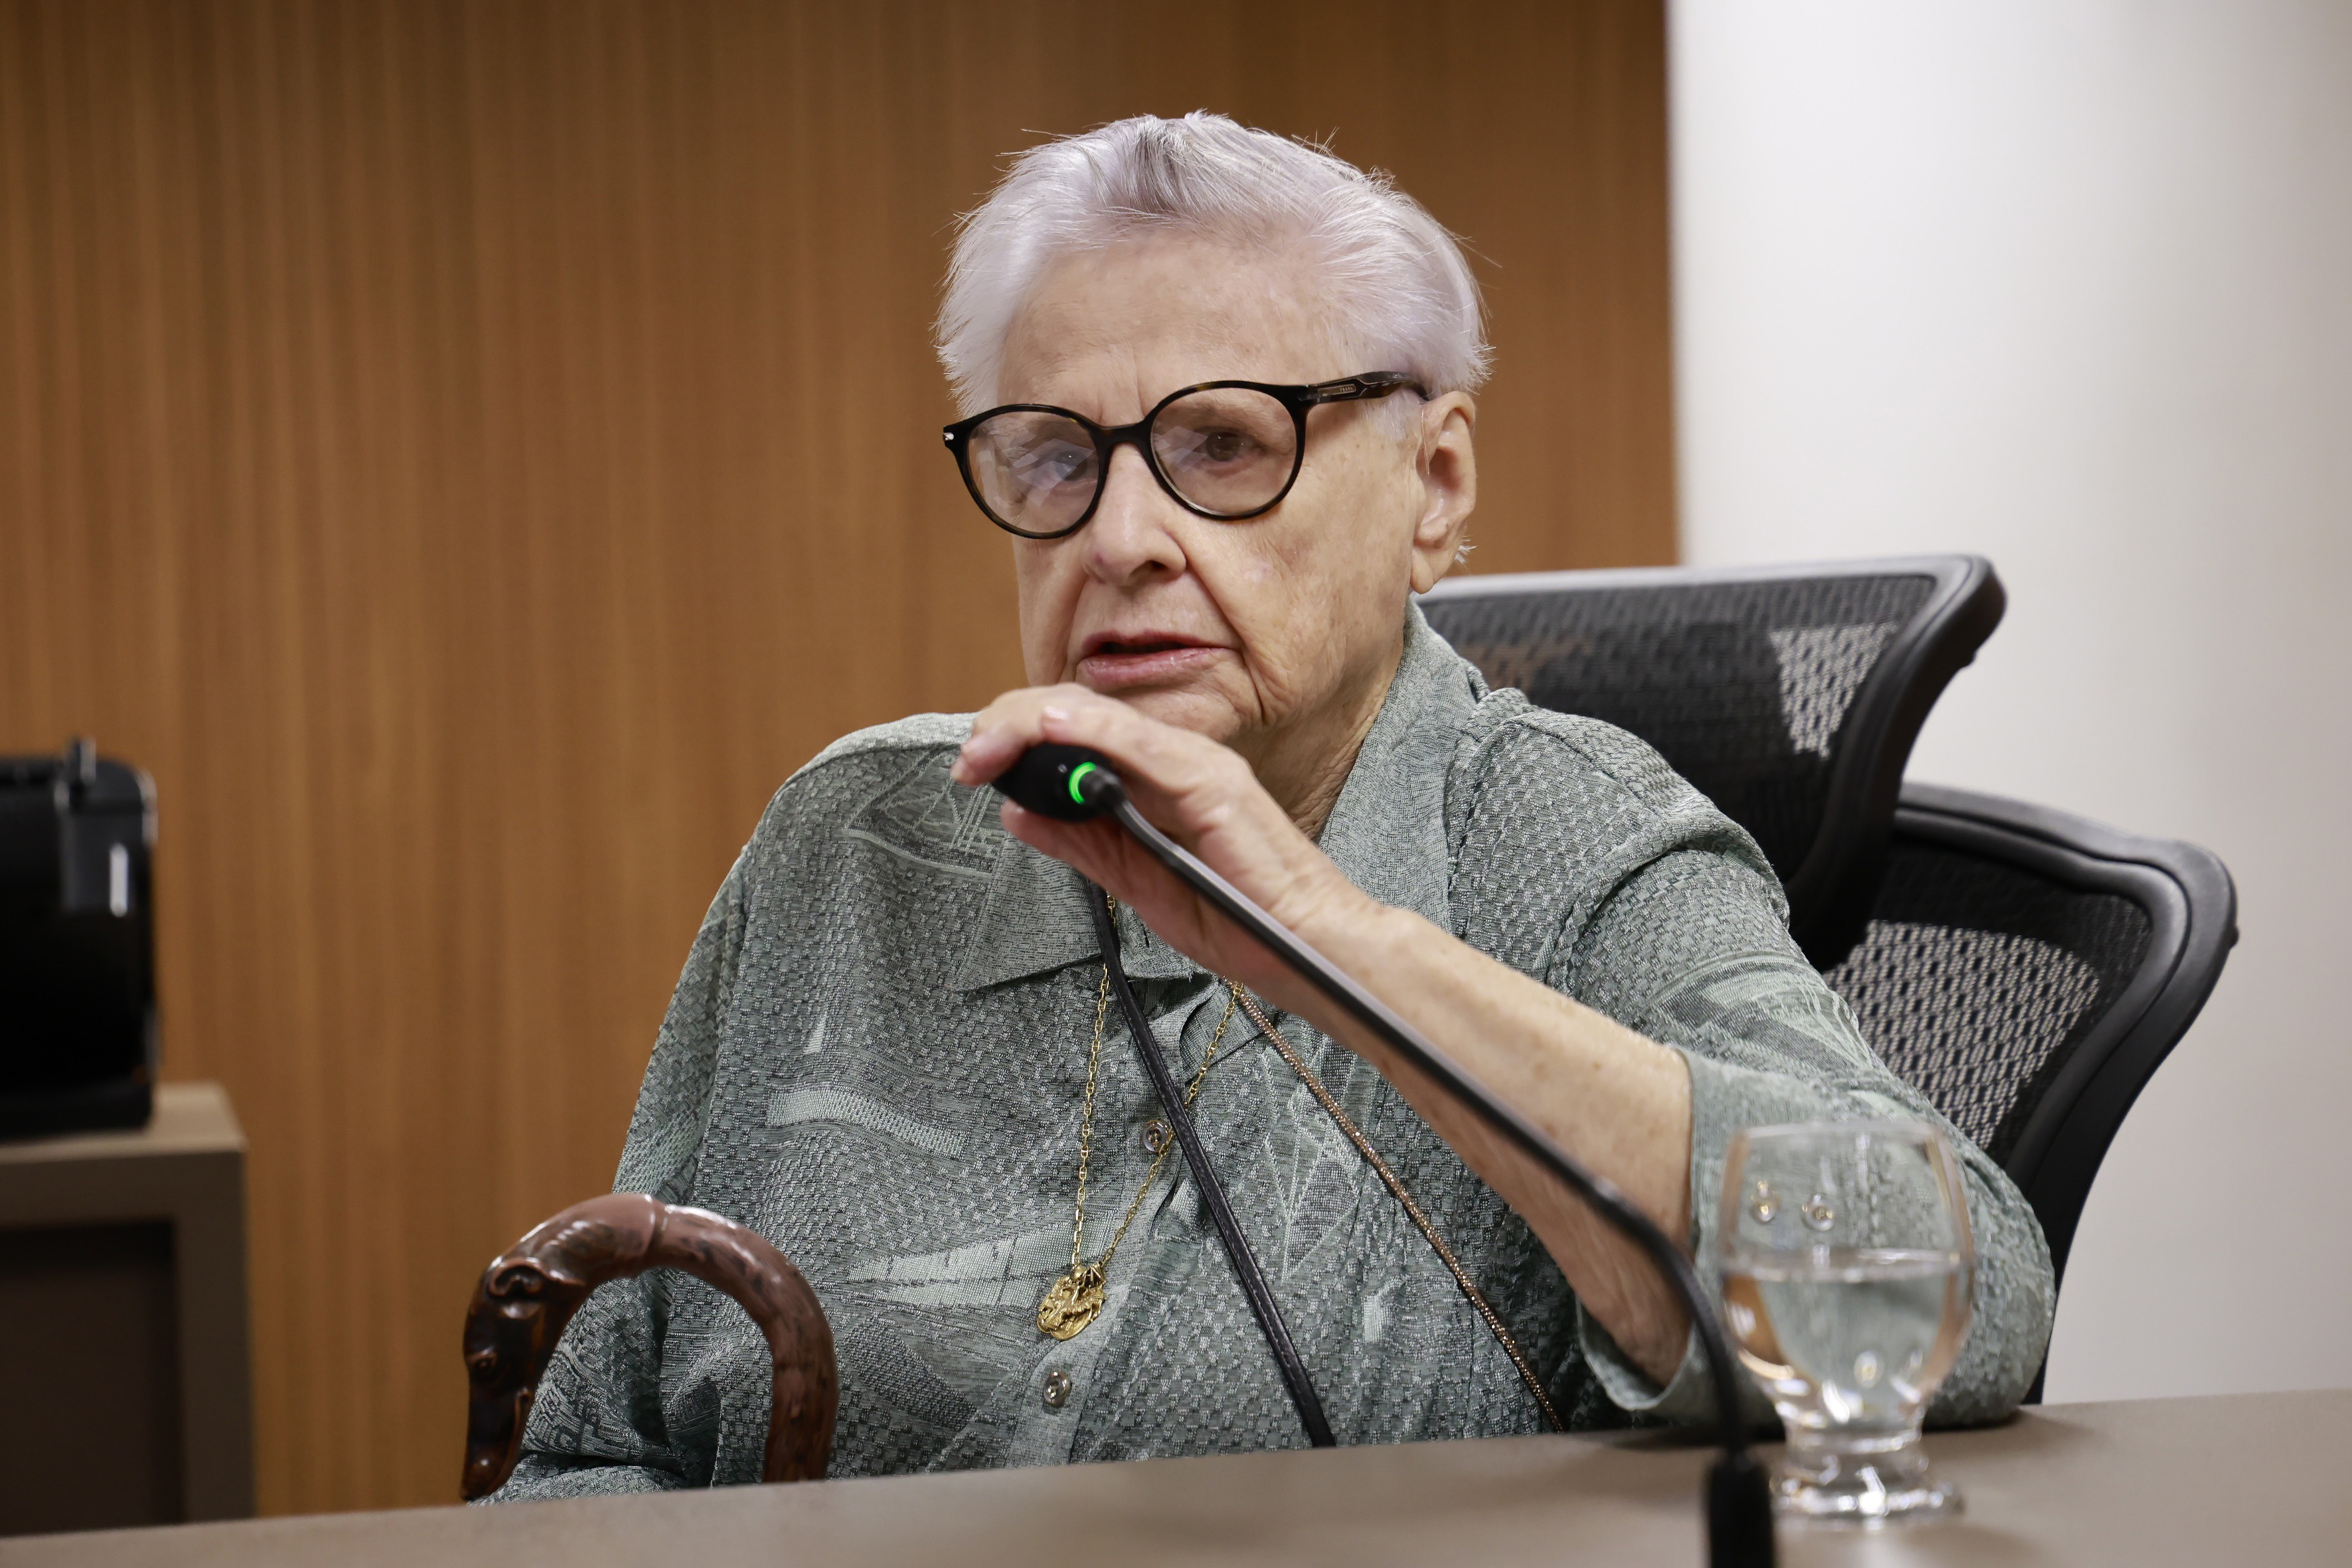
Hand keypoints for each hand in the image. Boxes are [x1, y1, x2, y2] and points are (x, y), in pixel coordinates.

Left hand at [951, 686, 1380, 1005]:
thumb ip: (1081, 843)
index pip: (1075, 732)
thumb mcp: (1136, 883)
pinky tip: (1050, 729)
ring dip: (1029, 725)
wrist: (1310, 948)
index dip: (1014, 737)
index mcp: (1158, 778)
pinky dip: (1089, 730)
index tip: (972, 768)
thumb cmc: (1241, 918)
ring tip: (985, 751)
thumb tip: (1018, 813)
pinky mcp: (1214, 781)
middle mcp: (1175, 760)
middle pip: (1075, 711)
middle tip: (967, 760)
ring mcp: (1197, 765)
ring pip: (1096, 716)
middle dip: (1007, 726)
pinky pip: (1140, 744)